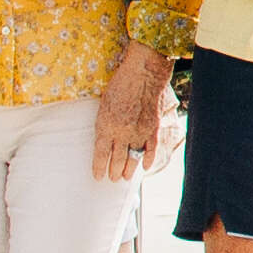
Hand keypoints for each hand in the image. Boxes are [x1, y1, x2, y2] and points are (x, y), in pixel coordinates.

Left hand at [98, 43, 170, 183]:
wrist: (143, 73)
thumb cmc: (120, 84)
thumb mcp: (104, 104)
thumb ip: (103, 123)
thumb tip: (103, 140)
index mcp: (106, 125)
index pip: (100, 154)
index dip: (99, 168)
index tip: (98, 177)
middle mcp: (122, 132)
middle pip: (117, 159)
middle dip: (114, 172)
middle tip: (113, 179)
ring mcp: (140, 131)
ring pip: (134, 157)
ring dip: (129, 169)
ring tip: (125, 178)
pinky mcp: (154, 128)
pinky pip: (151, 149)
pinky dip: (148, 160)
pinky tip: (145, 167)